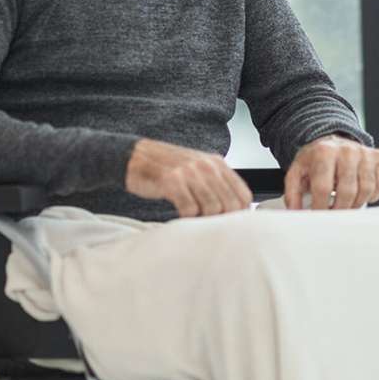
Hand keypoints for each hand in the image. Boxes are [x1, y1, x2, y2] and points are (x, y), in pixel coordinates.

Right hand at [125, 139, 252, 217]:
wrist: (133, 157)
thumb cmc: (167, 167)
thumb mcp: (197, 167)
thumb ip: (217, 183)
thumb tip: (236, 210)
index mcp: (216, 162)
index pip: (244, 195)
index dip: (239, 213)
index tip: (228, 222)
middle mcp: (205, 166)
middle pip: (230, 205)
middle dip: (222, 219)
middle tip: (207, 222)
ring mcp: (188, 172)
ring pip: (212, 208)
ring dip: (203, 218)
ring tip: (192, 217)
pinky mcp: (171, 181)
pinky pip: (189, 209)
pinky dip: (187, 217)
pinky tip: (180, 212)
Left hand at [285, 135, 378, 209]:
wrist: (333, 142)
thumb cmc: (316, 159)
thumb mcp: (298, 172)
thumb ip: (292, 193)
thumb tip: (294, 212)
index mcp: (324, 151)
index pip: (324, 187)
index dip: (321, 206)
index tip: (319, 215)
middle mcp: (347, 150)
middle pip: (347, 191)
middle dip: (339, 209)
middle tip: (333, 213)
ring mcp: (366, 153)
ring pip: (366, 190)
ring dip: (355, 204)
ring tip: (344, 203)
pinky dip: (373, 195)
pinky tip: (360, 194)